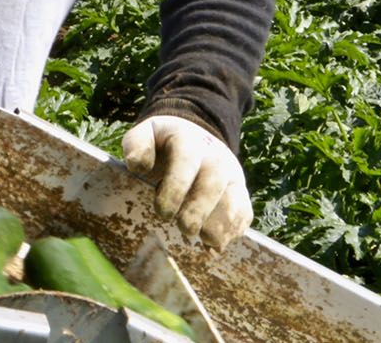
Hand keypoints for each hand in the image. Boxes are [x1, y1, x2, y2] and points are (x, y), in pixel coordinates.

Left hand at [122, 115, 251, 248]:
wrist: (196, 140)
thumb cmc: (164, 146)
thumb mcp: (146, 135)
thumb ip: (137, 144)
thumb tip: (138, 165)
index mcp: (189, 142)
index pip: (186, 162)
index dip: (175, 189)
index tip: (163, 212)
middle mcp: (215, 157)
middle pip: (212, 186)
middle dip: (197, 212)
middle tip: (184, 229)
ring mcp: (232, 175)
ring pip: (233, 203)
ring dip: (217, 228)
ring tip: (202, 239)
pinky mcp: (241, 193)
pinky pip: (243, 215)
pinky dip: (230, 234)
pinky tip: (212, 246)